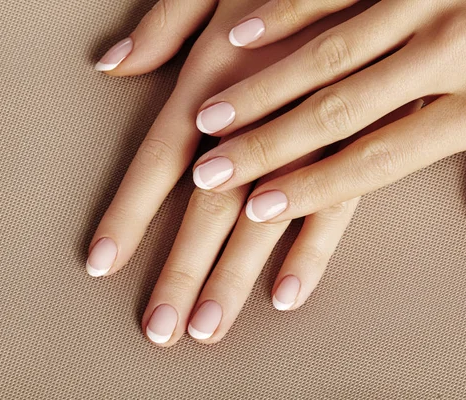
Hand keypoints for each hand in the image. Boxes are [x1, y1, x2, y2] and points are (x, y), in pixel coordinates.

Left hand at [88, 0, 386, 344]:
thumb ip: (162, 25)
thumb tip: (111, 63)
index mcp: (213, 76)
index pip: (159, 161)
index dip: (128, 213)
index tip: (105, 261)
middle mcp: (255, 117)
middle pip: (207, 208)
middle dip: (181, 269)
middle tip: (162, 326)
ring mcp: (309, 136)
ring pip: (264, 219)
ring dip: (236, 276)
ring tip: (212, 323)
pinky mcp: (359, 143)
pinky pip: (332, 207)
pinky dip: (309, 252)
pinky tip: (287, 291)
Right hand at [191, 0, 465, 232]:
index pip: (381, 160)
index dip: (315, 187)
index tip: (261, 206)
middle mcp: (451, 54)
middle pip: (338, 113)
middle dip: (265, 146)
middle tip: (209, 171)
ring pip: (327, 53)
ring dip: (262, 87)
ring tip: (209, 116)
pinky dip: (285, 12)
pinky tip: (240, 34)